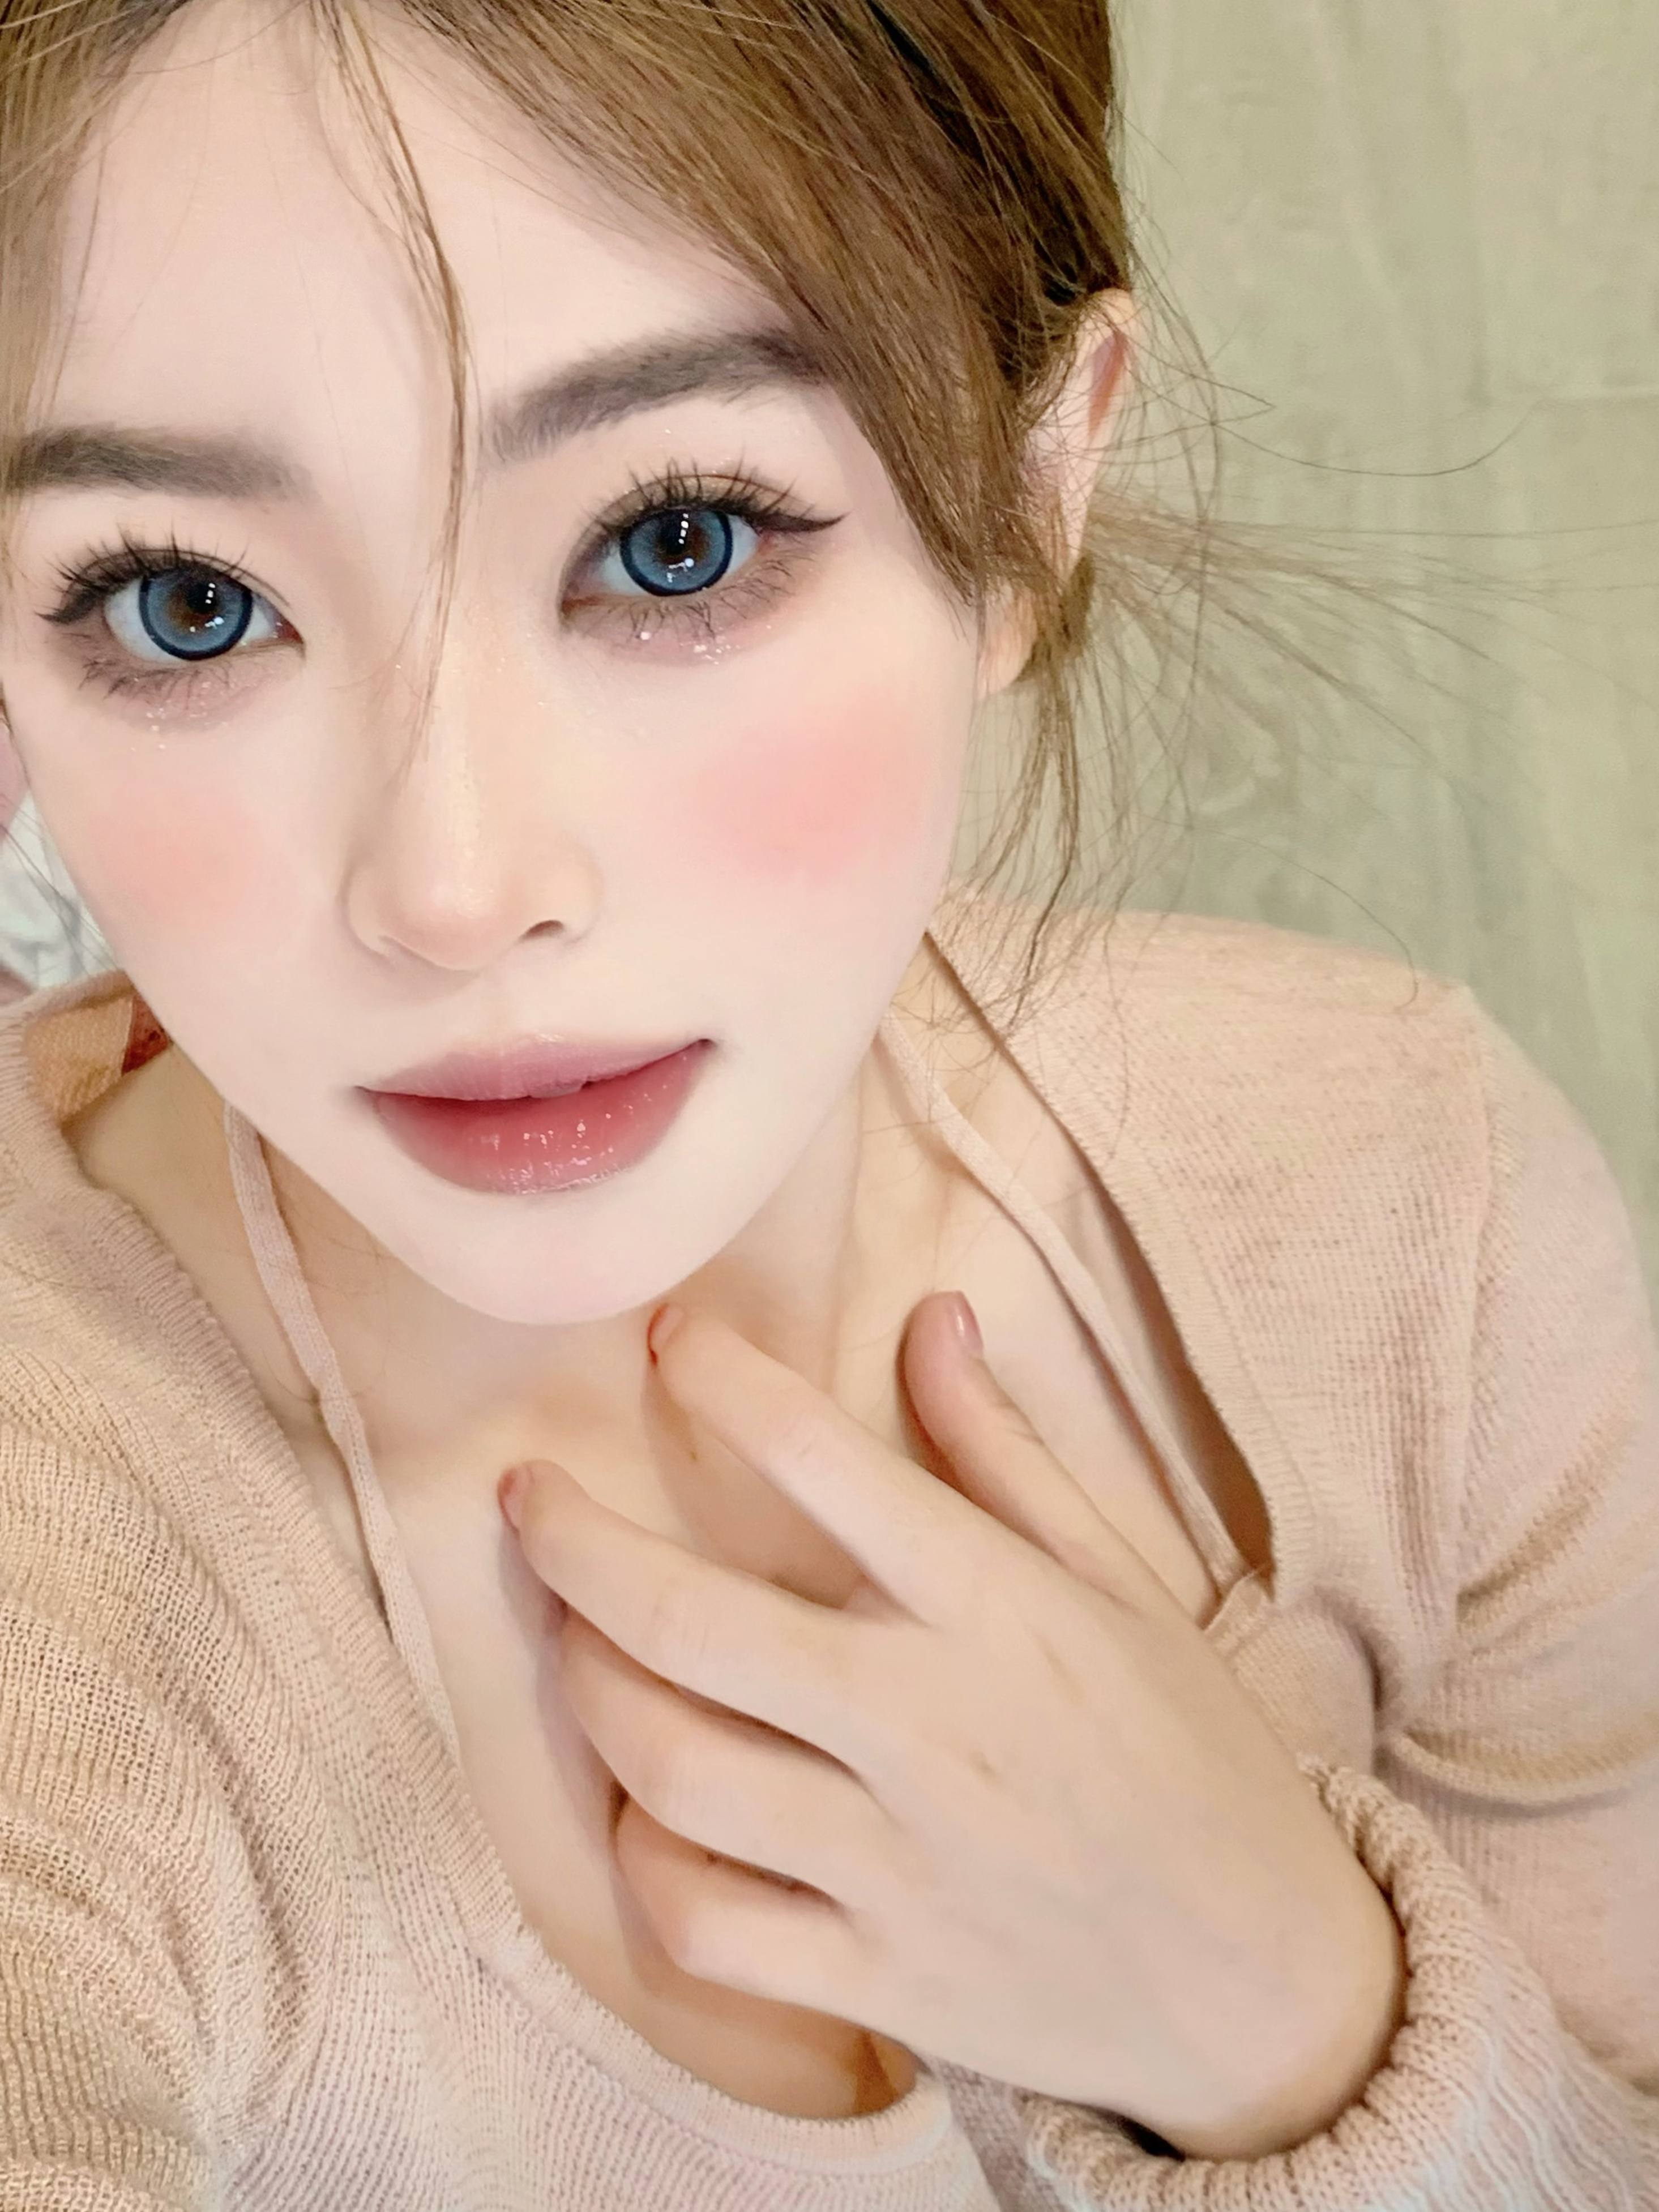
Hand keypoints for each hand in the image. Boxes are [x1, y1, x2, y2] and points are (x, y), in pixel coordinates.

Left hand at [498, 1292, 1404, 2155]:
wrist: (1267, 1980)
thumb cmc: (1191, 1753)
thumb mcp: (1124, 1581)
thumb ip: (1006, 1452)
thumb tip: (929, 1318)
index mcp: (995, 1609)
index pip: (818, 1456)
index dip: (717, 1376)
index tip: (666, 1338)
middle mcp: (928, 1726)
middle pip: (687, 1618)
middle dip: (572, 1538)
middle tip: (527, 1496)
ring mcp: (894, 1863)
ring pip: (670, 1768)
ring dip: (591, 1690)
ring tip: (578, 1640)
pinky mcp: (876, 1981)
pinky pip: (702, 1925)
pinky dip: (646, 1864)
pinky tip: (645, 1810)